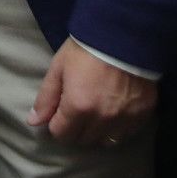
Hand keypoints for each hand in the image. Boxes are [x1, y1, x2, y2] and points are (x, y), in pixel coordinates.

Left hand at [26, 39, 156, 146]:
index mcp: (78, 107)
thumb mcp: (59, 68)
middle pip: (83, 140)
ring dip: (96, 132)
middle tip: (75, 112)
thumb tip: (34, 122)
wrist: (125, 36)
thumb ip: (46, 98)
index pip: (61, 134)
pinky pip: (126, 134)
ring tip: (94, 115)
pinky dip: (117, 128)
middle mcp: (102, 119)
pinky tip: (113, 114)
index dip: (56, 125)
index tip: (58, 114)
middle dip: (75, 129)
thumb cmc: (86, 49)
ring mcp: (125, 119)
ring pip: (105, 141)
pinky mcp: (143, 114)